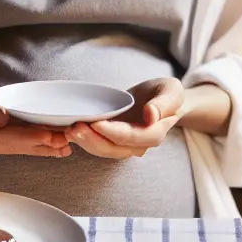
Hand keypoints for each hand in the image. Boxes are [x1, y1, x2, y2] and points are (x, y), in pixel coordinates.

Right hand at [0, 66, 70, 157]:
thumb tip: (0, 119)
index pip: (4, 137)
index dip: (28, 136)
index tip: (50, 135)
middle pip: (15, 145)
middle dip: (42, 143)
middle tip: (68, 141)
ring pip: (19, 147)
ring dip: (43, 146)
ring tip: (67, 146)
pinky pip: (18, 143)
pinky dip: (37, 143)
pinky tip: (54, 145)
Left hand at [67, 77, 184, 159]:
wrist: (162, 97)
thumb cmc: (167, 93)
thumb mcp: (172, 91)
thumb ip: (164, 104)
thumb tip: (151, 115)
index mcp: (155, 133)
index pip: (131, 137)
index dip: (112, 132)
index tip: (95, 123)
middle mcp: (139, 144)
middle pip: (114, 148)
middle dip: (92, 140)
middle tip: (74, 128)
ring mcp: (126, 144)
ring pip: (103, 149)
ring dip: (85, 142)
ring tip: (69, 129)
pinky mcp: (114, 138)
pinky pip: (99, 143)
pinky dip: (85, 139)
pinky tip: (71, 130)